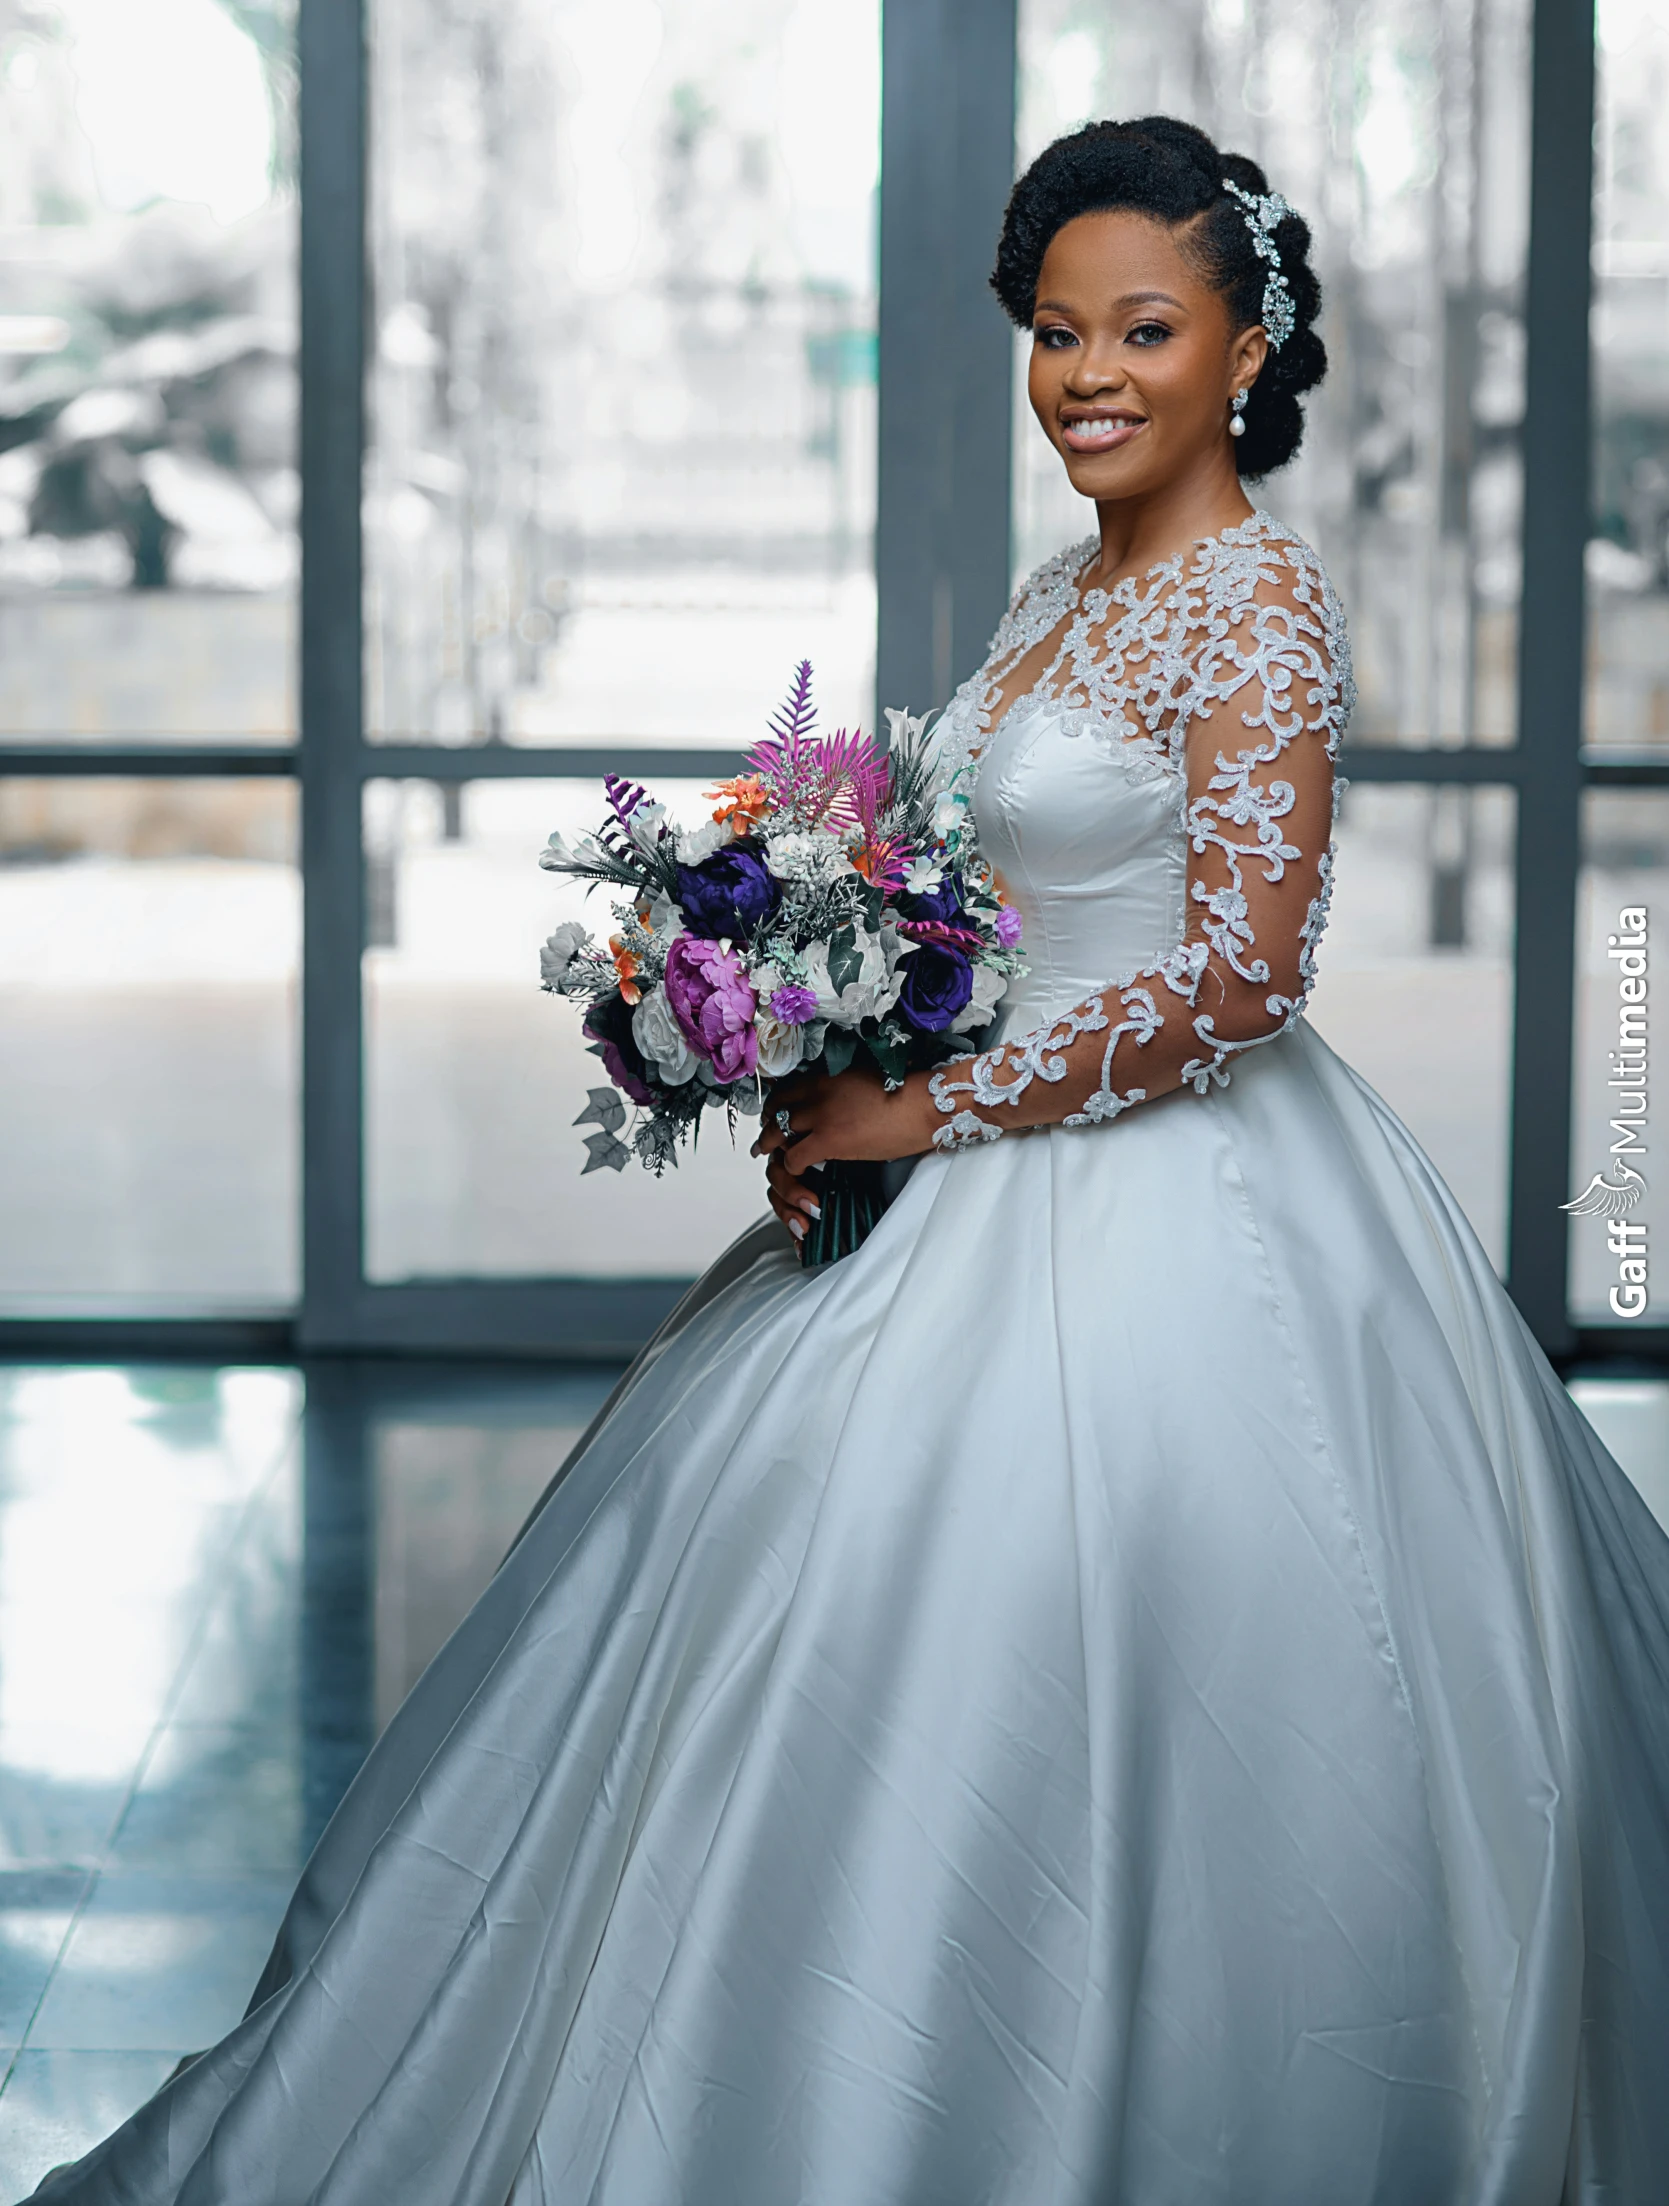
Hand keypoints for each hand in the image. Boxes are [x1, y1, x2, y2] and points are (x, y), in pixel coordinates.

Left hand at [752, 1063, 939, 1244]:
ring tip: (768, 1155)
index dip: (777, 1104)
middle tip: (766, 1138)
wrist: (923, 1104)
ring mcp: (820, 1116)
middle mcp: (817, 1092)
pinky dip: (790, 1168)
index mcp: (828, 1076)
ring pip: (777, 1134)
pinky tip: (796, 1173)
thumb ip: (845, 1089)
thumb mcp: (866, 1080)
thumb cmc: (907, 1094)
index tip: (776, 1113)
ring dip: (772, 1147)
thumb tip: (841, 1101)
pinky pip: (794, 1158)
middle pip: (776, 1110)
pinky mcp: (828, 1140)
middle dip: (768, 1126)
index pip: (787, 1089)